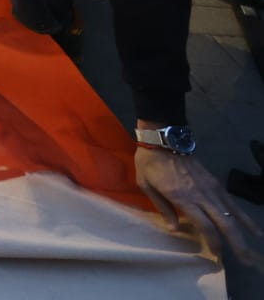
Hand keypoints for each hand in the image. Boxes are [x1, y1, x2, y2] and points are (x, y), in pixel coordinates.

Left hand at [136, 146, 260, 262]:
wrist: (164, 139)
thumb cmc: (151, 163)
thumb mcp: (146, 185)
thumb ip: (162, 207)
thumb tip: (175, 229)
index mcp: (183, 197)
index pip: (205, 225)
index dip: (213, 242)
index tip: (216, 255)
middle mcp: (202, 195)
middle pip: (224, 223)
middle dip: (236, 243)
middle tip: (244, 260)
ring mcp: (212, 188)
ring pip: (232, 215)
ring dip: (243, 234)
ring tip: (250, 251)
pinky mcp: (216, 183)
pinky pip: (232, 203)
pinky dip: (244, 217)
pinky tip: (254, 229)